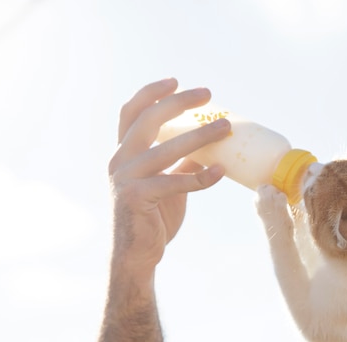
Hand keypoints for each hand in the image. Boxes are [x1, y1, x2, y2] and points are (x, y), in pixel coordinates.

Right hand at [109, 78, 229, 274]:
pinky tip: (220, 172)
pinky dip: (199, 176)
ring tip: (225, 127)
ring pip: (165, 148)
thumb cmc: (153, 216)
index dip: (151, 93)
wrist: (138, 254)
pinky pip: (175, 182)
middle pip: (147, 120)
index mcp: (124, 153)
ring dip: (199, 136)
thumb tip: (206, 145)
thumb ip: (178, 163)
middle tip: (207, 94)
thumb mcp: (166, 183)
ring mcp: (126, 178)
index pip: (132, 113)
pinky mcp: (137, 198)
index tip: (175, 81)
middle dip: (177, 102)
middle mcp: (120, 160)